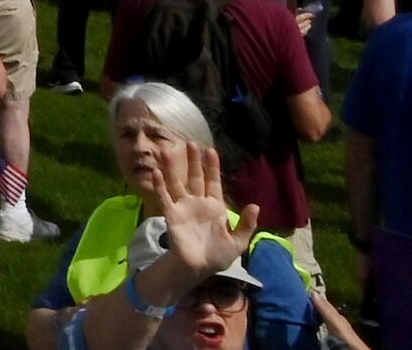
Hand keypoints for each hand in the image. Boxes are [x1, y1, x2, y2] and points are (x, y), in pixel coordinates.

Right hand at [144, 135, 241, 289]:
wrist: (199, 268)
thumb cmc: (218, 255)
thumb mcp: (238, 242)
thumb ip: (246, 224)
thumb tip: (255, 205)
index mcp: (215, 207)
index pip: (213, 182)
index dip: (212, 167)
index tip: (211, 150)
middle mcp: (198, 202)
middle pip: (195, 177)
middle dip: (193, 161)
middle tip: (190, 143)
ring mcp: (183, 207)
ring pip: (177, 183)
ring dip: (171, 168)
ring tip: (165, 151)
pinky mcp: (171, 215)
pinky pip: (164, 197)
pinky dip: (160, 185)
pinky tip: (156, 173)